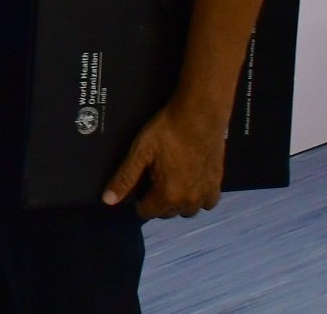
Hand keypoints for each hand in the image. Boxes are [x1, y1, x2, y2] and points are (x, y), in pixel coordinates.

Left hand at [102, 99, 227, 219]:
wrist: (199, 115)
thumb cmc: (166, 131)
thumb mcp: (140, 152)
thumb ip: (125, 178)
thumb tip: (108, 201)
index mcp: (168, 195)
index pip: (147, 212)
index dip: (139, 201)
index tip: (139, 186)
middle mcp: (188, 201)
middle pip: (167, 212)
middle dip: (157, 202)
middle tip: (153, 180)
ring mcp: (206, 193)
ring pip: (187, 210)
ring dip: (178, 203)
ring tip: (171, 183)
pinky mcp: (218, 183)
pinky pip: (208, 202)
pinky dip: (199, 198)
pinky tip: (192, 183)